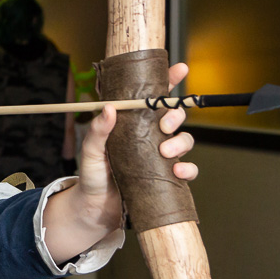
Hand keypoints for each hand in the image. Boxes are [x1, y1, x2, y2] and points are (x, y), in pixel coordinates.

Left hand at [78, 61, 196, 200]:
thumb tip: (109, 108)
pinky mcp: (166, 178)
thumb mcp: (91, 151)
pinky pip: (187, 170)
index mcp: (132, 125)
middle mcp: (149, 137)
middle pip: (173, 116)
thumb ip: (98, 131)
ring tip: (166, 152)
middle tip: (165, 125)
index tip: (179, 69)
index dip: (168, 81)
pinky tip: (178, 172)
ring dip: (181, 142)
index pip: (152, 98)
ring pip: (184, 140)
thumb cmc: (92, 176)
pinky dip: (188, 169)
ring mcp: (160, 157)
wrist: (95, 209)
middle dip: (176, 114)